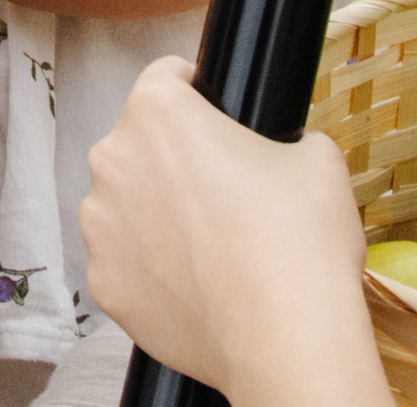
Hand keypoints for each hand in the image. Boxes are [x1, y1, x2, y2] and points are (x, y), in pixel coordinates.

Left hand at [83, 60, 391, 406]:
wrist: (286, 339)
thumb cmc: (299, 241)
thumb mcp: (316, 157)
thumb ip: (282, 138)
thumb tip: (278, 153)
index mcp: (157, 112)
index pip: (166, 78)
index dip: (195, 91)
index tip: (212, 111)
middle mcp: (112, 159)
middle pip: (141, 145)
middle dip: (175, 160)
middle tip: (224, 192)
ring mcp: (100, 225)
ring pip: (127, 204)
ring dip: (156, 215)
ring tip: (212, 246)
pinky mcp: (103, 283)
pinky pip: (126, 262)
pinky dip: (152, 270)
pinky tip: (196, 284)